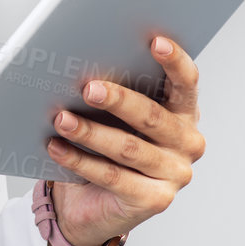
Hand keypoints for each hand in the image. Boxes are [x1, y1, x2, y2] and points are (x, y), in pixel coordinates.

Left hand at [44, 35, 205, 245]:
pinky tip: (57, 148)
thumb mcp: (115, 118)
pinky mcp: (154, 200)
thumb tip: (85, 66)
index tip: (155, 42)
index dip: (174, 62)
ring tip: (62, 119)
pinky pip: (113, 176)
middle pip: (152, 117)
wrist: (93, 203)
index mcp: (184, 114)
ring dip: (90, 132)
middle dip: (119, 100)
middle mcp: (187, 143)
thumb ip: (116, 95)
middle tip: (88, 88)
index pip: (187, 83)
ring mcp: (174, 174)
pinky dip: (80, 161)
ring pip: (128, 148)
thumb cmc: (106, 146)